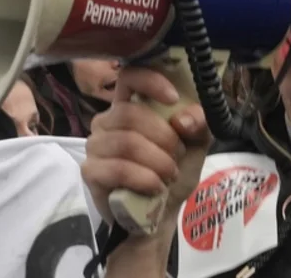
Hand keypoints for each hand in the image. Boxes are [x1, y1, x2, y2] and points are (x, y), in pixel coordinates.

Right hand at [81, 66, 210, 244]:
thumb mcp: (196, 145)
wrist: (158, 214)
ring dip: (157, 160)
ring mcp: (95, 146)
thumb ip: (199, 125)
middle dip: (163, 136)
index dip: (149, 81)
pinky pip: (118, 168)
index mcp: (130, 105)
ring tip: (168, 174)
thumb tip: (184, 120)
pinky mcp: (90, 171)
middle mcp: (107, 121)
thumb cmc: (172, 172)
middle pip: (130, 114)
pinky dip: (144, 178)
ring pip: (126, 142)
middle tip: (176, 155)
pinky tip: (155, 187)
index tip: (173, 98)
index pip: (128, 77)